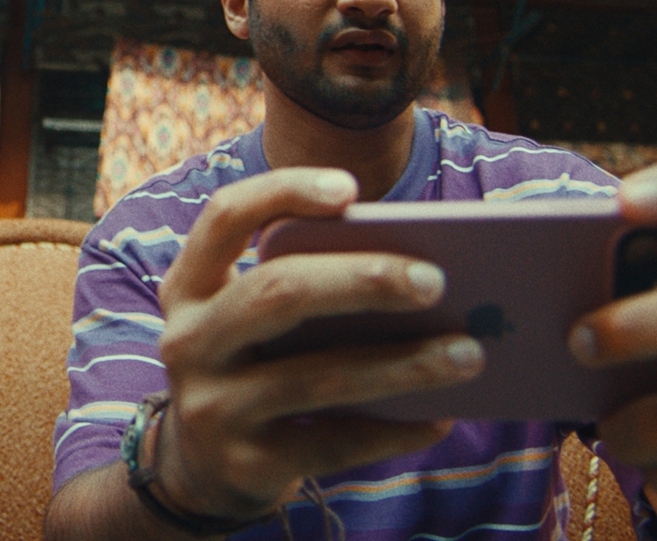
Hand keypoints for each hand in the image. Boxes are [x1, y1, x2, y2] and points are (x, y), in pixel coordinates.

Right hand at [147, 169, 484, 522]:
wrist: (204, 466)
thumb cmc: (255, 364)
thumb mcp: (253, 317)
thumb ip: (303, 283)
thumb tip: (417, 272)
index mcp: (190, 285)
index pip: (225, 216)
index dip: (282, 193)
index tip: (351, 190)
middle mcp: (189, 341)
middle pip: (277, 292)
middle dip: (362, 281)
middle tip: (436, 280)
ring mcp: (211, 407)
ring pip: (317, 377)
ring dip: (402, 364)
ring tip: (468, 353)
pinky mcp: (245, 464)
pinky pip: (335, 442)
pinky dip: (395, 430)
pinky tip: (440, 417)